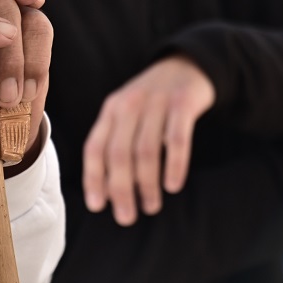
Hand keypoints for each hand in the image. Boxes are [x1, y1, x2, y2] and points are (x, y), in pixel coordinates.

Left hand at [82, 55, 215, 225]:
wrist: (189, 65)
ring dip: (147, 184)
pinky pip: (177, 139)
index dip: (93, 178)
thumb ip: (116, 143)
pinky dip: (174, 165)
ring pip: (146, 150)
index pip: (95, 148)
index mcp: (112, 110)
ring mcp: (157, 102)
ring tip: (151, 207)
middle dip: (121, 189)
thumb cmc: (154, 103)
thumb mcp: (129, 114)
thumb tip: (108, 192)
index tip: (98, 206)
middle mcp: (130, 104)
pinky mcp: (183, 103)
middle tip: (127, 217)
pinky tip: (173, 185)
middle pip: (119, 154)